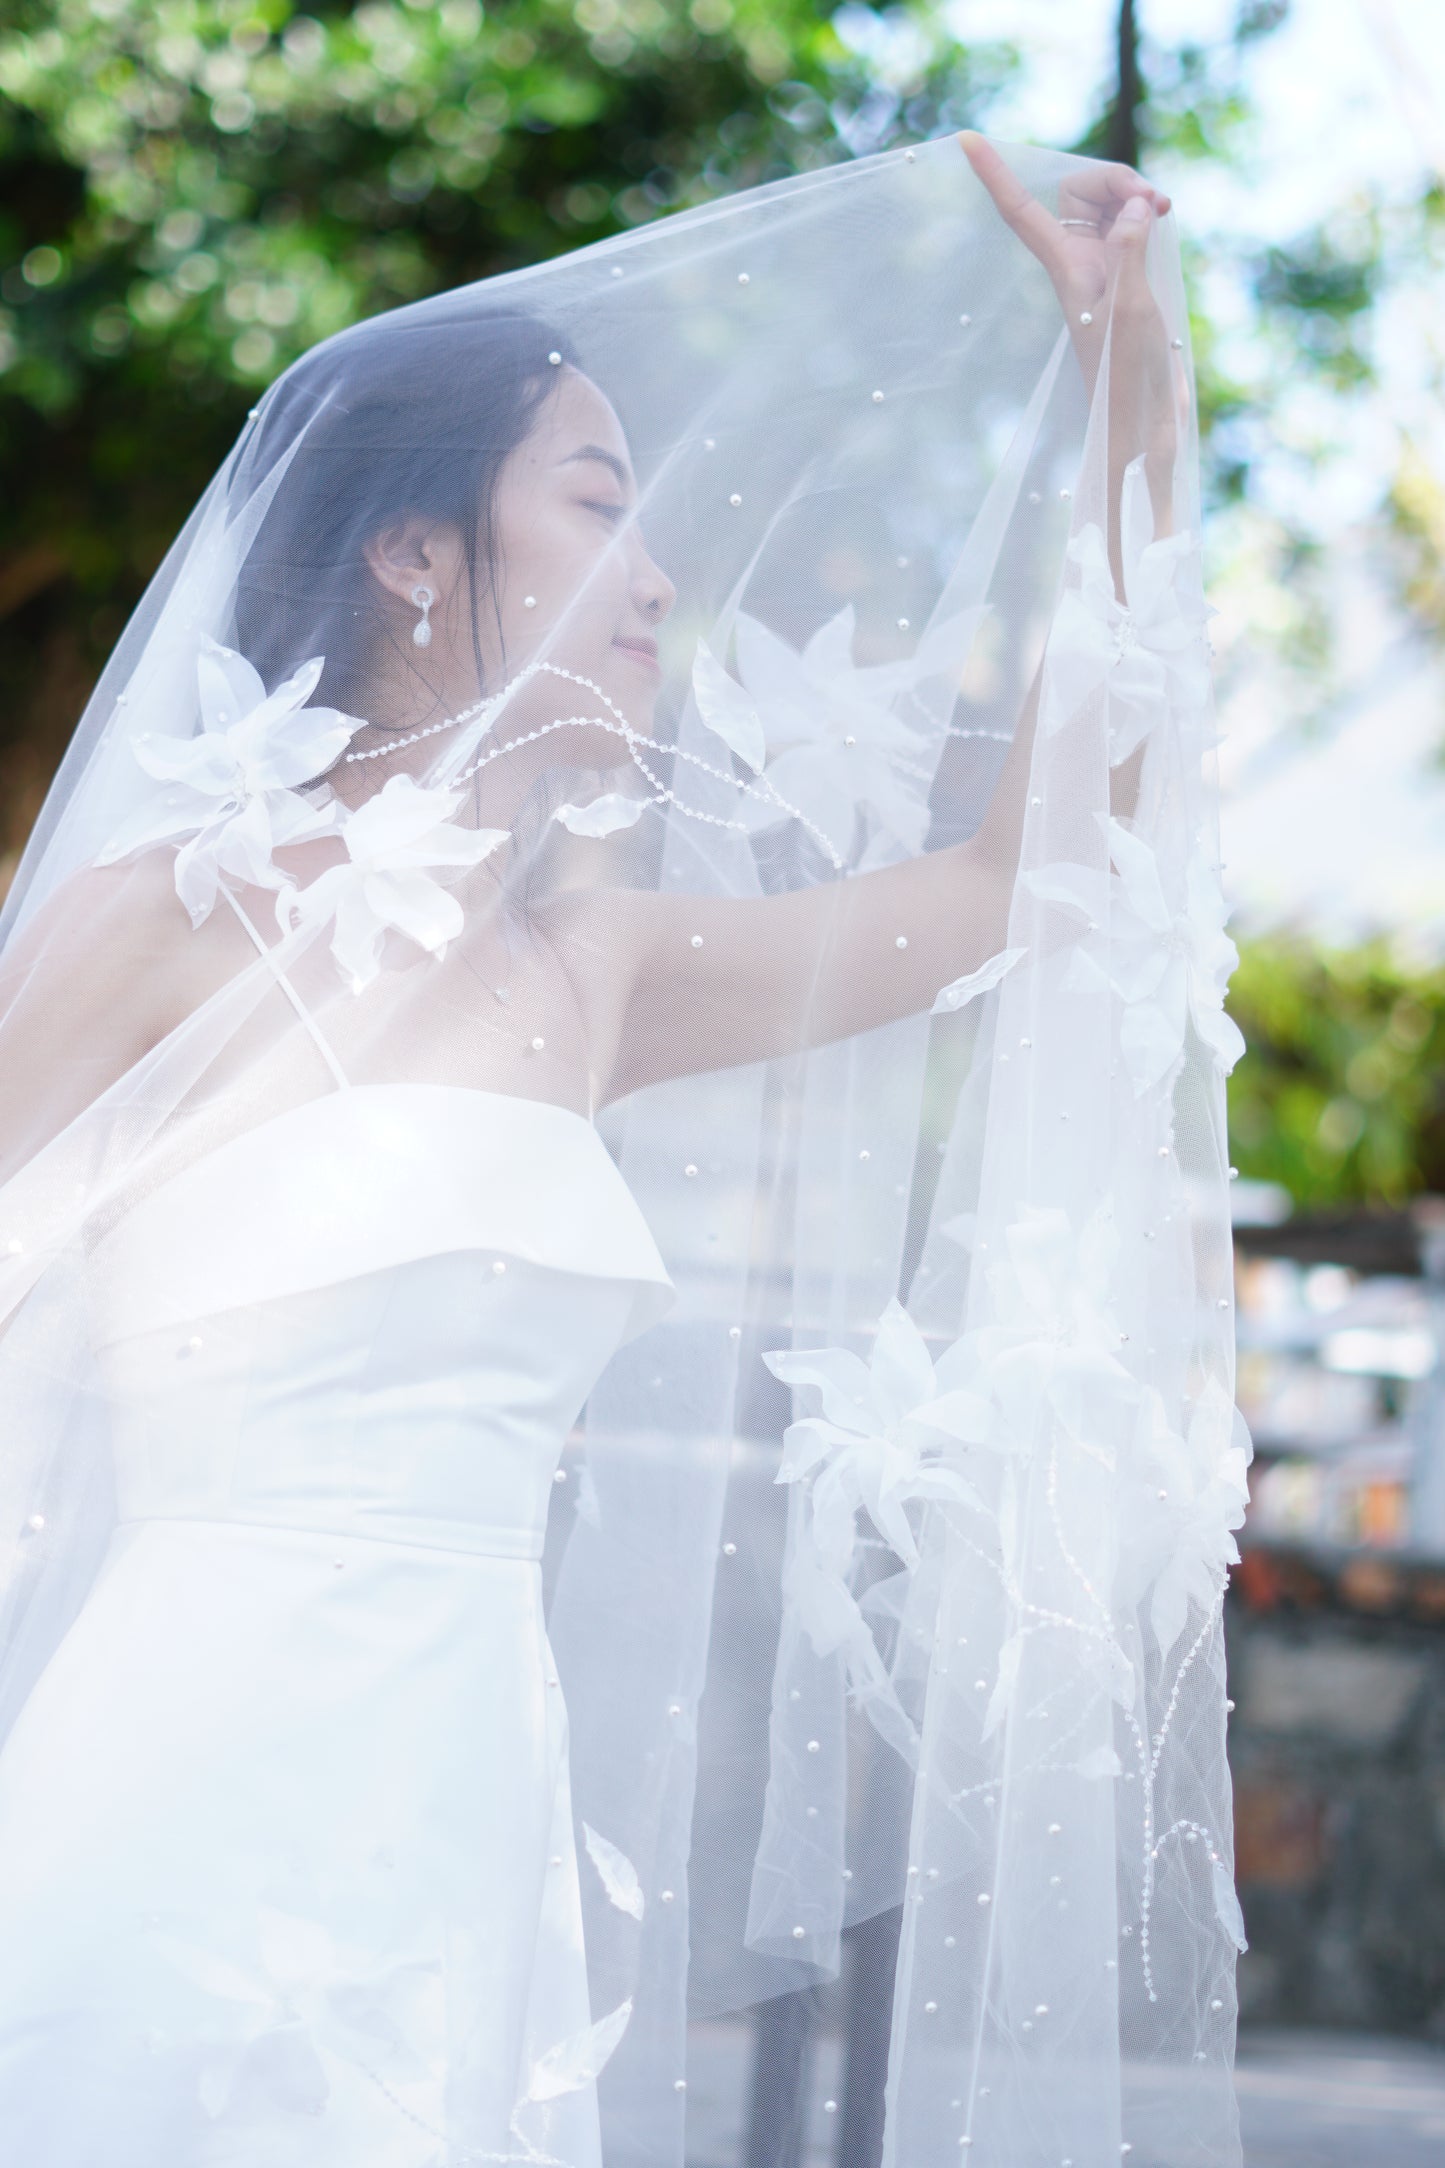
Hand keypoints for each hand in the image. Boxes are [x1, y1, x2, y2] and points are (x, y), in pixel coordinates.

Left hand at [958, 131, 1180, 582]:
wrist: (1144, 420)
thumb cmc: (1129, 377)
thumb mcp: (1131, 309)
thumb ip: (1131, 250)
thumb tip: (1134, 208)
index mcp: (1065, 268)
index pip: (1020, 211)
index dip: (994, 175)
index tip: (965, 137)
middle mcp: (1078, 260)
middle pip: (1082, 188)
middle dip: (1117, 179)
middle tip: (1154, 202)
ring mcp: (1104, 264)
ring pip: (1111, 199)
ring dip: (1137, 194)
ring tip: (1164, 214)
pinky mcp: (1126, 272)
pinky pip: (1131, 220)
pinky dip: (1147, 211)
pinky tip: (1164, 221)